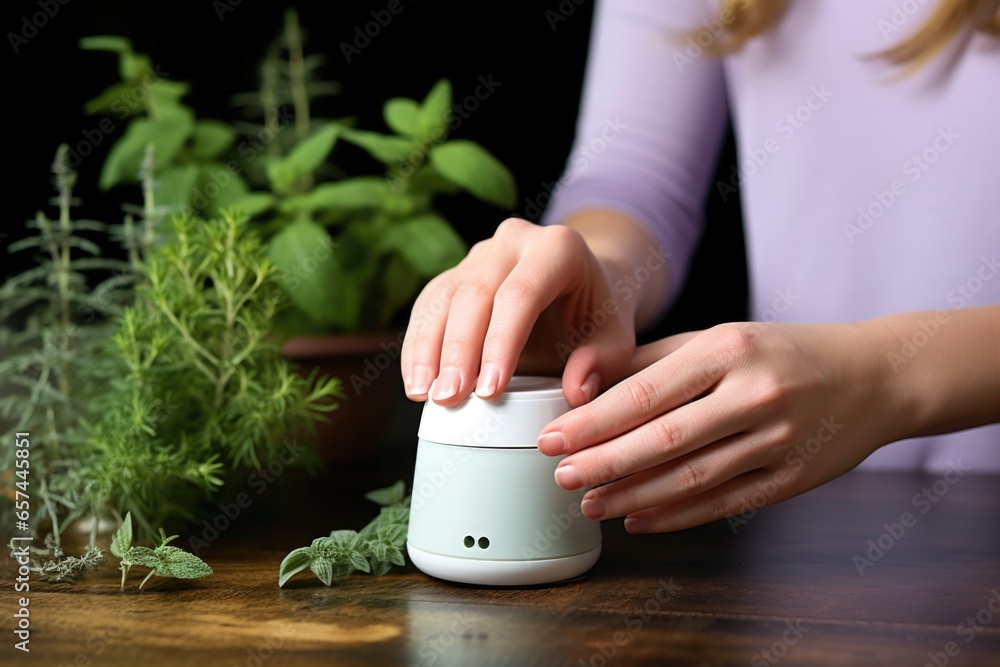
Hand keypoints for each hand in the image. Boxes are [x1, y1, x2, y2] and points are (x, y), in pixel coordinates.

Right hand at [400, 217, 636, 407]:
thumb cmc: (597, 315)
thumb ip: (602, 364)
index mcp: (558, 248)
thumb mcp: (615, 339)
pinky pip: (428, 305)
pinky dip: (417, 345)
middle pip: (475, 293)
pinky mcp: (457, 273)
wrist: (583, 286)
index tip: (489, 391)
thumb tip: (576, 392)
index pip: (521, 294)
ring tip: (424, 395)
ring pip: (443, 297)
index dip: (501, 343)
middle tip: (449, 398)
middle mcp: (513, 240)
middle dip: (458, 350)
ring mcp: (480, 254)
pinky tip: (416, 381)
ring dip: (427, 349)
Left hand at [537, 321, 903, 531]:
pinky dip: (677, 516)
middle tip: (560, 475)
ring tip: (590, 503)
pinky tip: (638, 521)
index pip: (647, 392)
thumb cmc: (780, 352)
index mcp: (729, 349)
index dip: (594, 421)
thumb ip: (653, 360)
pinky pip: (724, 503)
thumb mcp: (720, 338)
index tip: (553, 437)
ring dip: (634, 497)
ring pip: (692, 477)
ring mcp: (779, 439)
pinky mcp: (793, 477)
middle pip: (664, 439)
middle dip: (604, 462)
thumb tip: (584, 384)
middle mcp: (755, 393)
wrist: (873, 376)